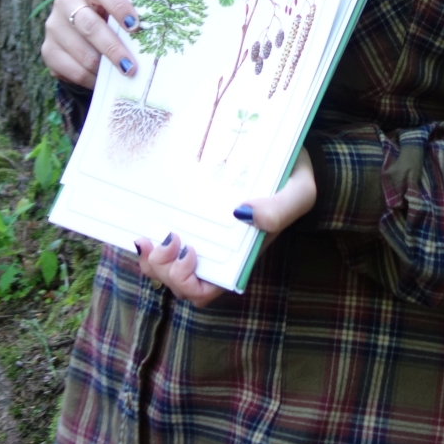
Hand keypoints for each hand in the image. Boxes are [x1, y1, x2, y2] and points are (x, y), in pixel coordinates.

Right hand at [41, 0, 140, 88]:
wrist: (78, 29)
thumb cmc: (107, 17)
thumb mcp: (115, 10)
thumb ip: (127, 19)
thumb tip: (151, 40)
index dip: (119, 7)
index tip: (135, 26)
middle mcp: (65, 2)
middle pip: (90, 26)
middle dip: (113, 48)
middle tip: (131, 66)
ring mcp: (54, 26)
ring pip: (83, 53)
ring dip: (104, 68)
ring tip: (122, 75)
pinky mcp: (48, 50)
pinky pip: (73, 70)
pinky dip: (92, 79)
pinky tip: (104, 80)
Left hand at [133, 149, 317, 304]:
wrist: (287, 151)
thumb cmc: (293, 177)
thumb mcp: (299, 192)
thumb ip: (279, 210)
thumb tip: (241, 214)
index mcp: (239, 258)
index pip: (204, 291)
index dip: (186, 282)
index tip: (188, 251)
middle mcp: (217, 253)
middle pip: (178, 282)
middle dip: (162, 270)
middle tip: (161, 240)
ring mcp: (201, 236)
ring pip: (164, 266)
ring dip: (150, 259)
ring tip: (146, 238)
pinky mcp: (189, 216)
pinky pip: (161, 240)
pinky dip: (149, 240)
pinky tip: (144, 225)